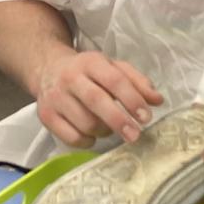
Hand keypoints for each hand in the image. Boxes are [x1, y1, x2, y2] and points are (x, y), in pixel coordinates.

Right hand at [34, 51, 162, 147]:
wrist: (48, 69)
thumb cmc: (88, 72)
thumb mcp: (113, 68)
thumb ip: (137, 82)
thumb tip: (157, 100)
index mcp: (90, 62)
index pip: (114, 80)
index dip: (132, 99)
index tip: (146, 117)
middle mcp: (70, 78)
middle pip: (96, 101)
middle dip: (119, 120)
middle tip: (135, 135)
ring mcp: (55, 98)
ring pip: (85, 123)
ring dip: (104, 131)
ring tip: (109, 127)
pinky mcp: (46, 116)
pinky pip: (72, 137)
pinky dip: (87, 141)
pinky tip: (92, 134)